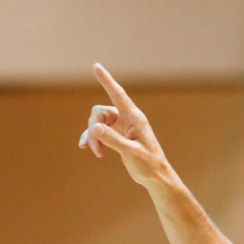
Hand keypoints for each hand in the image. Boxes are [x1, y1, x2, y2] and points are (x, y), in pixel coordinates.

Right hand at [79, 63, 171, 189]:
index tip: (96, 66)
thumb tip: (96, 127)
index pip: (118, 94)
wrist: (155, 177)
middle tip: (95, 147)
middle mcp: (128, 119)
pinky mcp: (117, 135)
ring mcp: (122, 126)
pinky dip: (93, 138)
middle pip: (100, 112)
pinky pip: (99, 130)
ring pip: (98, 121)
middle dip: (93, 128)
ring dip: (93, 136)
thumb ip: (113, 140)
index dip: (107, 80)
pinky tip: (89, 149)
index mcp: (135, 118)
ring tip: (97, 153)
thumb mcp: (131, 153)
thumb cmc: (148, 165)